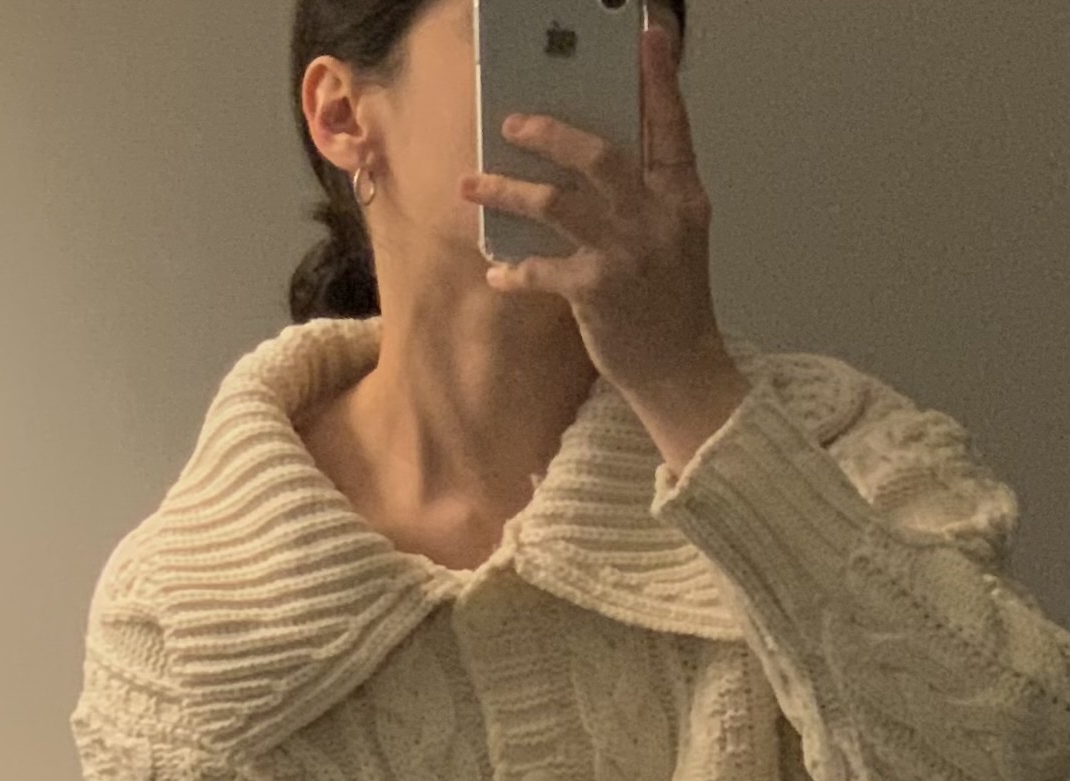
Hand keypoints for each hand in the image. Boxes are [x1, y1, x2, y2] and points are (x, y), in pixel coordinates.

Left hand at [457, 23, 725, 399]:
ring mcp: (624, 252)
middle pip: (598, 154)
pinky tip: (497, 271)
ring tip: (472, 185)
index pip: (673, 126)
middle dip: (548, 134)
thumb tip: (596, 161)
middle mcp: (656, 217)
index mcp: (682, 198)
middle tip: (511, 124)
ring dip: (505, 192)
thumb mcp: (676, 239)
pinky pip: (538, 268)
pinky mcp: (594, 290)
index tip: (649, 36)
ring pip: (554, 203)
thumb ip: (648, 196)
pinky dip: (512, 270)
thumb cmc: (672, 304)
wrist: (680, 370)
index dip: (660, 80)